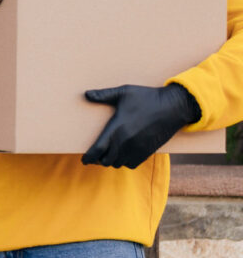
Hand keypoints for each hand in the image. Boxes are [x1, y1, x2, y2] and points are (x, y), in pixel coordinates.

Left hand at [81, 83, 201, 168]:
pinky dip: (125, 162)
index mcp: (116, 128)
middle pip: (105, 160)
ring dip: (112, 160)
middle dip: (98, 159)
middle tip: (96, 154)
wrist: (174, 106)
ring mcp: (137, 148)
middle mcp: (125, 141)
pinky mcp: (147, 151)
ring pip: (118, 164)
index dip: (88, 157)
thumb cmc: (147, 97)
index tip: (84, 159)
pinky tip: (123, 155)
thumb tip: (86, 94)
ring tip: (109, 154)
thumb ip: (104, 95)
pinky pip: (131, 164)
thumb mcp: (124, 92)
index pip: (97, 150)